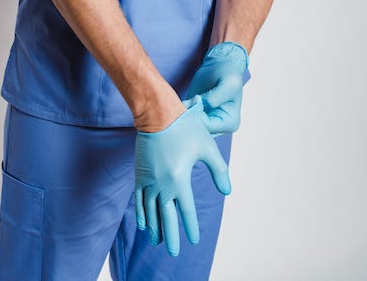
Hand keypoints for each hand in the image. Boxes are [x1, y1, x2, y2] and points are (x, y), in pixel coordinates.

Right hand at [134, 95, 231, 256]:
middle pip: (166, 217)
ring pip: (150, 210)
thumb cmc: (186, 130)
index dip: (190, 227)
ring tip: (157, 242)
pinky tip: (143, 224)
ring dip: (154, 227)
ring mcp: (149, 181)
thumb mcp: (208, 149)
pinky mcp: (140, 175)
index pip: (186, 211)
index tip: (193, 240)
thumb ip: (218, 171)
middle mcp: (163, 185)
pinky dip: (141, 213)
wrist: (157, 115)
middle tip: (173, 252)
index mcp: (180, 180)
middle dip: (170, 236)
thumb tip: (227, 191)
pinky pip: (138, 199)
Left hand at [186, 42, 248, 135]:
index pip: (209, 128)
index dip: (198, 115)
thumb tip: (205, 105)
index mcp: (230, 122)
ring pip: (190, 127)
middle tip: (189, 100)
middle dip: (190, 116)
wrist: (218, 65)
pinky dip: (181, 112)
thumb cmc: (226, 73)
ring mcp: (206, 123)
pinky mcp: (196, 116)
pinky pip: (184, 121)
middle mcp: (218, 127)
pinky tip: (185, 101)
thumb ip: (217, 96)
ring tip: (188, 100)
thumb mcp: (228, 82)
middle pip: (198, 130)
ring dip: (184, 115)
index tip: (197, 99)